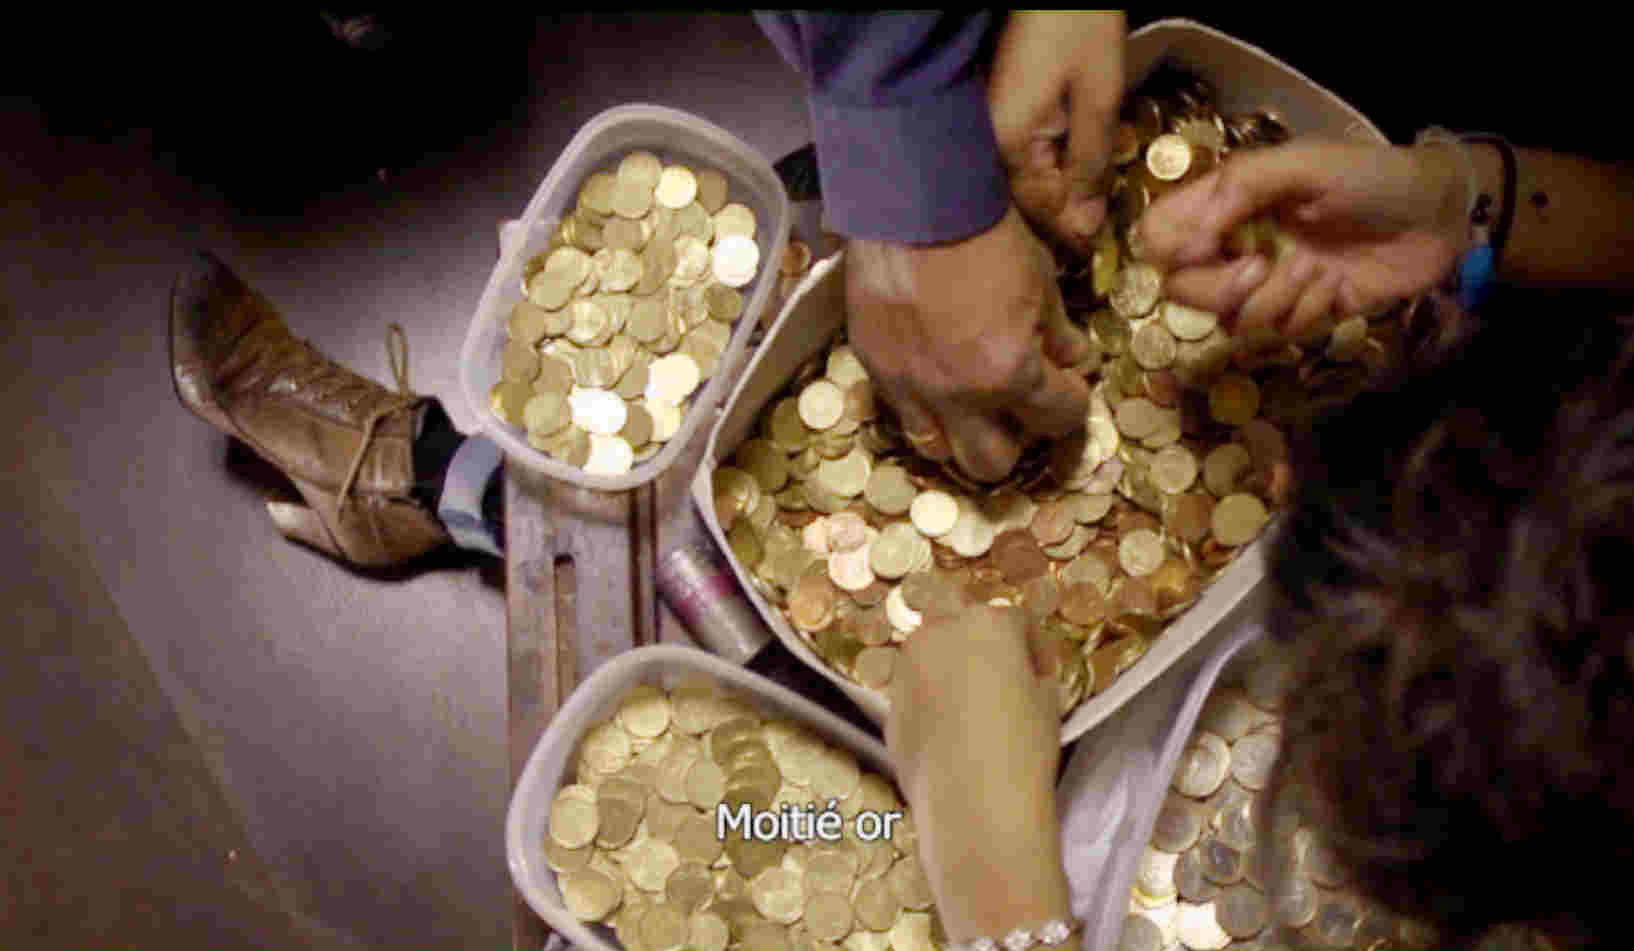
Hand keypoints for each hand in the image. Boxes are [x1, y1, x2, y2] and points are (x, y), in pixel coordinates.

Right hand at [846, 206, 1091, 483]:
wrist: (913, 202)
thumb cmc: (987, 234)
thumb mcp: (1041, 280)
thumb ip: (1057, 332)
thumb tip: (1071, 360)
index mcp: (1009, 374)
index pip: (1057, 420)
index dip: (1072, 403)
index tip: (1069, 386)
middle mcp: (957, 396)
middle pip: (992, 464)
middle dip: (1015, 439)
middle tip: (1020, 406)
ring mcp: (909, 387)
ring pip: (938, 451)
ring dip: (962, 433)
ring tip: (972, 403)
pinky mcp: (875, 368)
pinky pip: (902, 412)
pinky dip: (925, 405)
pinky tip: (935, 374)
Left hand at [886, 599, 1071, 938]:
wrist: (974, 804)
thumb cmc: (1023, 747)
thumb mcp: (1048, 702)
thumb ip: (1031, 673)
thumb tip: (1022, 677)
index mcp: (986, 623)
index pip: (1017, 619)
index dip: (1035, 647)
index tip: (1043, 674)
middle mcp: (937, 635)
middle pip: (959, 618)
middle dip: (978, 638)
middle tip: (1000, 674)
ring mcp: (906, 669)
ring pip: (928, 652)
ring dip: (948, 665)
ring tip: (971, 704)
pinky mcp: (889, 706)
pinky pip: (915, 691)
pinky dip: (930, 699)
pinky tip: (950, 734)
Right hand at [989, 11, 1125, 256]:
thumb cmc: (1078, 29)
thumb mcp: (1098, 98)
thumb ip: (1091, 163)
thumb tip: (1084, 224)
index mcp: (1010, 145)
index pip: (1041, 209)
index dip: (1070, 234)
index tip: (1094, 254)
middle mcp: (988, 144)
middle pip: (1025, 200)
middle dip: (1060, 219)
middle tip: (1093, 239)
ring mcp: (988, 129)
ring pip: (1021, 181)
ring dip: (1053, 196)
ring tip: (1085, 212)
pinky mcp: (995, 113)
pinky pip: (1018, 157)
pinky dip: (1044, 169)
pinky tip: (1067, 173)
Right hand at [1139, 140, 1471, 342]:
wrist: (1440, 218)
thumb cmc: (1370, 178)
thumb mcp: (1302, 164)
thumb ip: (1239, 189)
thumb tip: (1190, 239)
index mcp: (1225, 203)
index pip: (1157, 234)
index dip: (1169, 250)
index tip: (1207, 246)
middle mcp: (1235, 246)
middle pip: (1181, 289)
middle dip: (1219, 287)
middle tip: (1262, 267)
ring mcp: (1267, 284)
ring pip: (1229, 319)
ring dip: (1276, 299)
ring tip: (1317, 270)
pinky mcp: (1300, 314)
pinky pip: (1277, 332)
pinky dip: (1309, 311)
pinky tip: (1338, 286)